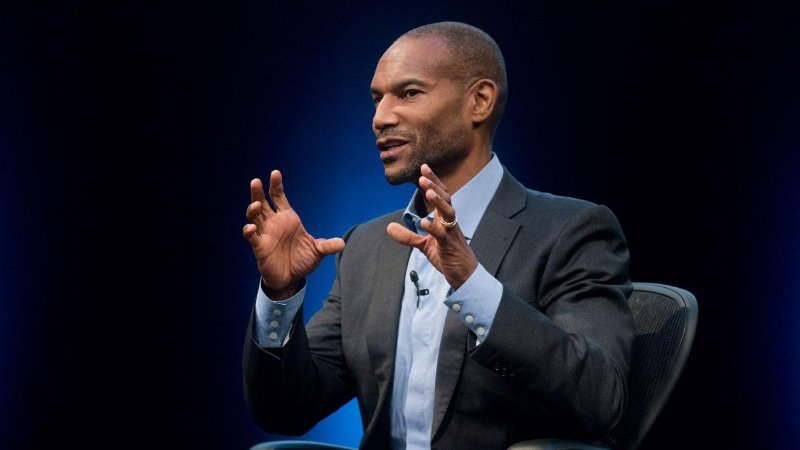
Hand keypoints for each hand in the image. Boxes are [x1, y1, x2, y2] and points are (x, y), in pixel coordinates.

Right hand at [243, 170, 344, 298]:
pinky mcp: (259, 247)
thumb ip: (327, 246)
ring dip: (252, 210)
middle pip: (262, 203)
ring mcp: (265, 234)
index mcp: (288, 218)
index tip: (275, 173)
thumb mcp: (317, 252)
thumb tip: (342, 243)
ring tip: (256, 204)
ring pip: (254, 217)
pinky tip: (252, 227)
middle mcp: (274, 223)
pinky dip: (250, 230)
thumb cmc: (302, 261)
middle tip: (256, 181)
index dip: (276, 185)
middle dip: (258, 192)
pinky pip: (251, 236)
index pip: (279, 197)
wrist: (291, 279)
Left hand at [386, 164, 477, 289]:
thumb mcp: (424, 245)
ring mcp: (451, 233)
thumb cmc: (447, 256)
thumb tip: (389, 227)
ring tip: (429, 191)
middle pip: (445, 199)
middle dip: (435, 186)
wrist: (464, 275)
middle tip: (423, 175)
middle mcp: (450, 223)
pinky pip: (443, 235)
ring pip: (448, 213)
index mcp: (444, 219)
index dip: (433, 181)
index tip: (424, 168)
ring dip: (439, 202)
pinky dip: (434, 228)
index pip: (440, 195)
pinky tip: (424, 222)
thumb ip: (408, 236)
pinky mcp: (450, 246)